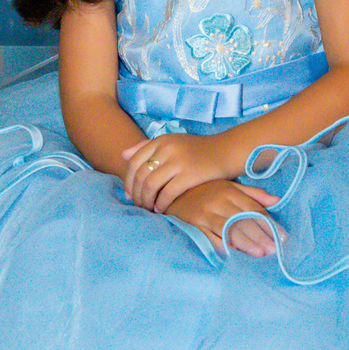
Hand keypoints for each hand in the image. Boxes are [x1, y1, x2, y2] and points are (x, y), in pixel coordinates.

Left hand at [122, 130, 238, 211]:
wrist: (225, 152)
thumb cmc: (196, 150)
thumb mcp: (171, 142)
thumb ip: (147, 147)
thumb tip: (123, 154)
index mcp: (161, 140)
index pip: (134, 161)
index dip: (128, 180)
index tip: (129, 193)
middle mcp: (167, 148)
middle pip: (140, 175)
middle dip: (136, 193)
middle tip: (138, 205)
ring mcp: (178, 161)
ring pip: (151, 185)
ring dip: (146, 200)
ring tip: (149, 208)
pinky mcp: (189, 175)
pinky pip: (167, 193)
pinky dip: (161, 204)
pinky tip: (162, 209)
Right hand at [170, 179, 285, 258]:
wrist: (171, 192)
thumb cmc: (204, 190)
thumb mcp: (228, 186)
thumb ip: (252, 194)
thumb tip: (277, 200)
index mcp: (229, 191)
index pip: (253, 208)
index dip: (269, 223)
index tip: (283, 236)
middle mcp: (218, 201)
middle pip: (244, 220)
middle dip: (261, 235)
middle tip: (275, 249)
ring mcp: (205, 213)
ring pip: (228, 229)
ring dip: (245, 242)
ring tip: (260, 254)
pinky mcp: (193, 224)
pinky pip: (209, 236)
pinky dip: (221, 245)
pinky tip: (234, 253)